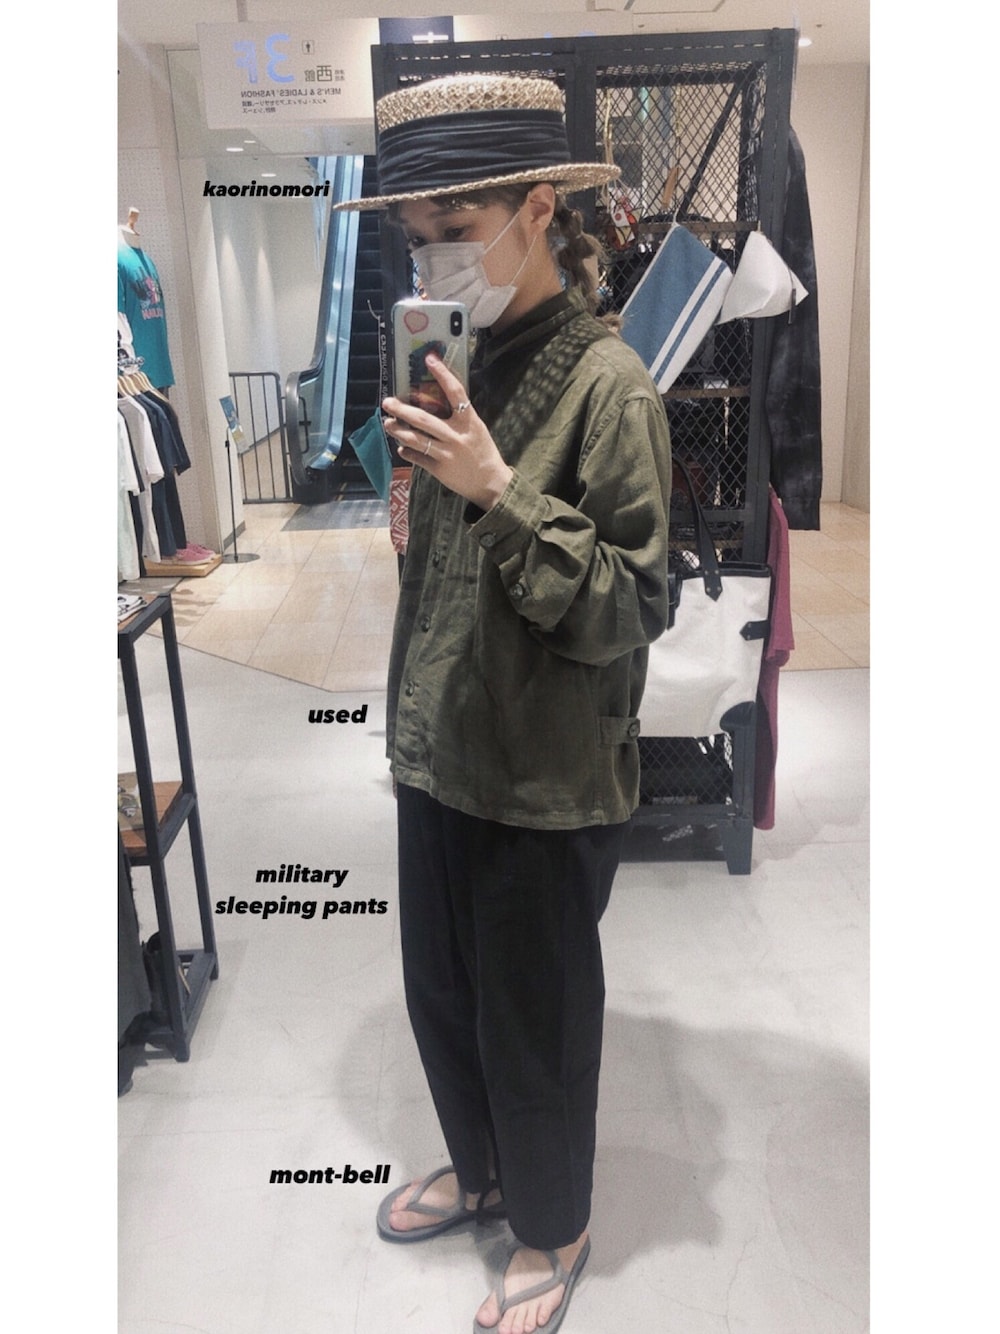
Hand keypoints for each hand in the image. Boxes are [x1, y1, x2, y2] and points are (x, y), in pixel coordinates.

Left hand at [382, 355, 512, 511]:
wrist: (490, 483)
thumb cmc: (482, 451)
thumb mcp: (476, 429)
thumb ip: (458, 416)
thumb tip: (433, 400)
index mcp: (469, 421)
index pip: (455, 392)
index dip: (442, 374)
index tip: (429, 359)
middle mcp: (456, 436)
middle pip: (423, 419)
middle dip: (402, 410)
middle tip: (387, 402)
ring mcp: (446, 453)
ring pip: (415, 439)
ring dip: (398, 431)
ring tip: (388, 424)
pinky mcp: (439, 469)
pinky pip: (417, 457)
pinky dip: (406, 451)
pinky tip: (402, 447)